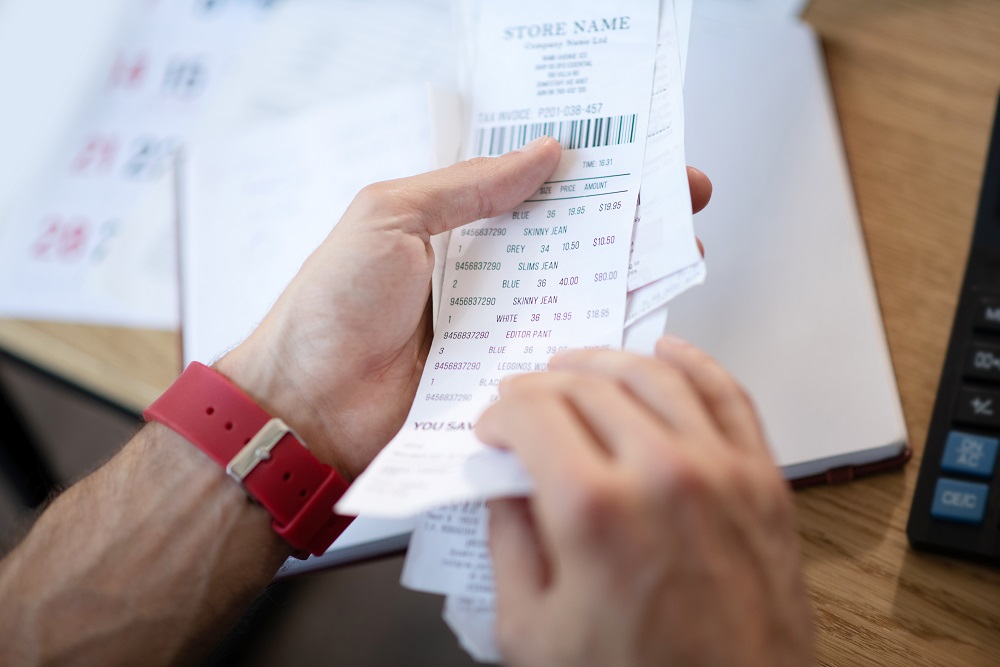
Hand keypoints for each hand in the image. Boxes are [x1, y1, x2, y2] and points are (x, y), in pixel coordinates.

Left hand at [219, 140, 711, 479]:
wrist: (306, 405)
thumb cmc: (331, 306)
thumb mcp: (389, 215)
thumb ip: (466, 186)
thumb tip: (542, 153)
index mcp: (460, 234)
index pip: (541, 196)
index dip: (595, 178)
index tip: (647, 164)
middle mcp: (489, 282)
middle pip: (574, 247)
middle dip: (630, 227)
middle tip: (681, 211)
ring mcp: (501, 334)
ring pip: (580, 303)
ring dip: (627, 281)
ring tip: (675, 259)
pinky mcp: (507, 383)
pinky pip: (563, 361)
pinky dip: (599, 346)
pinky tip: (638, 326)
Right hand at [476, 337, 812, 666]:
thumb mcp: (531, 631)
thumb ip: (507, 542)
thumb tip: (503, 486)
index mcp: (594, 512)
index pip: (533, 414)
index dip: (500, 413)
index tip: (493, 428)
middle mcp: (662, 474)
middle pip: (586, 386)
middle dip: (540, 385)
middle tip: (523, 400)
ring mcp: (720, 471)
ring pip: (653, 374)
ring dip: (604, 360)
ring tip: (577, 365)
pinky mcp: (761, 482)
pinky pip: (726, 394)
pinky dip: (692, 361)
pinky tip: (667, 351)